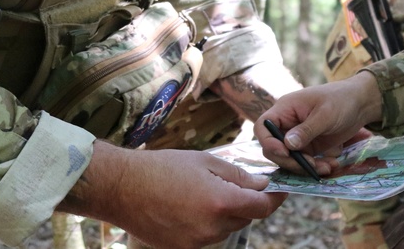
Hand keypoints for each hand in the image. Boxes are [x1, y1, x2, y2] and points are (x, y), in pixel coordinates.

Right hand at [60, 142, 286, 248]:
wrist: (122, 187)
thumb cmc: (163, 167)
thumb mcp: (205, 162)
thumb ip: (238, 176)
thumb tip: (262, 184)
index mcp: (221, 202)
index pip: (262, 207)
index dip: (275, 198)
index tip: (281, 189)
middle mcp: (211, 228)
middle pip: (245, 218)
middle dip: (247, 202)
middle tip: (239, 183)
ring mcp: (196, 242)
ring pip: (226, 228)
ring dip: (226, 213)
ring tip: (205, 192)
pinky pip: (206, 236)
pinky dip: (207, 222)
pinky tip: (191, 205)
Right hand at [254, 72, 381, 173]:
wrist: (361, 103)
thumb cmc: (341, 100)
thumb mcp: (325, 114)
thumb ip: (307, 130)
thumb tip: (287, 145)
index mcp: (285, 109)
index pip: (263, 126)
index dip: (268, 141)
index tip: (284, 152)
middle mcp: (287, 124)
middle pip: (274, 148)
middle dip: (290, 161)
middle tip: (310, 165)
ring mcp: (297, 137)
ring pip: (290, 159)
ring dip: (305, 167)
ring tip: (327, 167)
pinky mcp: (309, 147)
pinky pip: (305, 162)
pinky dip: (316, 167)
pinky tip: (331, 165)